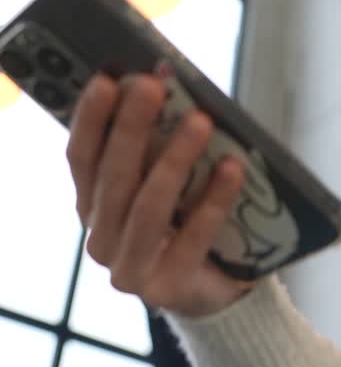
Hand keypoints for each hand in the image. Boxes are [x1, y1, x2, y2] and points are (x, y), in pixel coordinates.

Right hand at [67, 72, 256, 317]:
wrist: (215, 287)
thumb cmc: (187, 216)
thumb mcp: (169, 174)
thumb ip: (161, 136)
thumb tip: (168, 77)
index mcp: (92, 204)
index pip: (82, 158)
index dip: (91, 119)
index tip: (106, 80)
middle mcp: (101, 238)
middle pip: (113, 178)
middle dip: (131, 128)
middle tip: (151, 86)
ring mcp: (130, 269)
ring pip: (148, 208)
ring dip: (174, 159)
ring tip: (200, 120)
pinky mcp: (167, 289)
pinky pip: (192, 239)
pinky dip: (214, 200)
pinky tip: (232, 168)